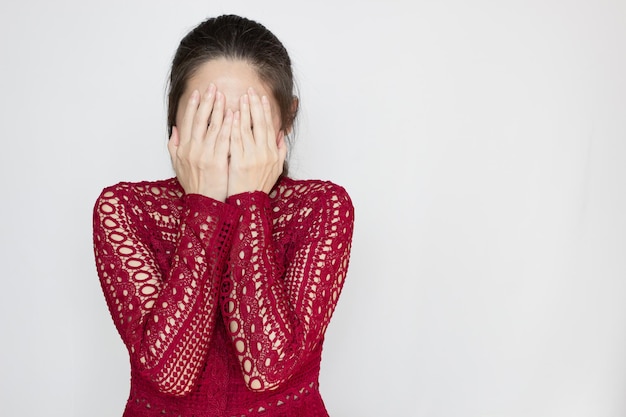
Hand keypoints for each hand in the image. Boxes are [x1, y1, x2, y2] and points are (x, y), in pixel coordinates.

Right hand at [168, 84, 232, 201]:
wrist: (204, 204)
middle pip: (200, 120)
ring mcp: (205, 154)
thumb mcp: (177, 165)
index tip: (197, 92)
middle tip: (213, 87)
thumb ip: (174, 146)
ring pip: (212, 126)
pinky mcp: (218, 161)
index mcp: (184, 148)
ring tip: (223, 96)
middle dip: (206, 101)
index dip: (192, 105)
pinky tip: (233, 115)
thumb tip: (174, 129)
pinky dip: (228, 126)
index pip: (188, 121)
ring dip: (218, 109)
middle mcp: (193, 149)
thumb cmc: (194, 185)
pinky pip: (224, 139)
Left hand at [227, 87, 286, 196]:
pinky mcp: (239, 162)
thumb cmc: (259, 187)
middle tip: (250, 91)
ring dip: (244, 111)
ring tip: (240, 97)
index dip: (265, 111)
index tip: (261, 97)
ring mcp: (252, 157)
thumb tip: (281, 133)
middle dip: (255, 105)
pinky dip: (235, 126)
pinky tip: (232, 115)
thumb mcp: (276, 169)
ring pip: (248, 129)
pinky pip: (236, 140)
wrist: (248, 204)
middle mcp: (264, 153)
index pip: (269, 126)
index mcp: (273, 153)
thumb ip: (280, 150)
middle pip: (260, 124)